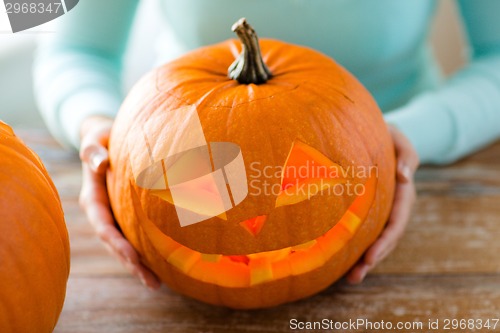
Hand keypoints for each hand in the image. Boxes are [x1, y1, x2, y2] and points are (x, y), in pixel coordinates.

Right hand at [79, 116, 160, 289]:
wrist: (105, 139)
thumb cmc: (102, 137)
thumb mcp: (95, 139)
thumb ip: (93, 150)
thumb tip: (97, 161)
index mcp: (92, 198)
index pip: (103, 226)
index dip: (117, 243)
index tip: (133, 257)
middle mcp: (102, 212)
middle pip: (115, 244)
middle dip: (132, 264)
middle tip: (152, 282)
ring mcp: (113, 216)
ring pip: (124, 245)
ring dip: (139, 265)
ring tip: (158, 284)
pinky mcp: (124, 215)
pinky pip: (134, 236)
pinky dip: (145, 251)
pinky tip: (162, 265)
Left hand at [346, 125, 418, 283]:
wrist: (373, 134)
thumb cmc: (387, 135)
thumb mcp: (400, 139)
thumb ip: (407, 154)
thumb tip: (406, 177)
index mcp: (402, 194)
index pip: (396, 222)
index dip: (385, 241)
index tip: (371, 257)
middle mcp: (392, 207)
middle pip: (385, 238)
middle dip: (372, 258)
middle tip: (355, 277)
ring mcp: (379, 210)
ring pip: (373, 239)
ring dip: (363, 260)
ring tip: (349, 279)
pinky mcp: (365, 209)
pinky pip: (361, 230)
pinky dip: (353, 246)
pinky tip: (340, 261)